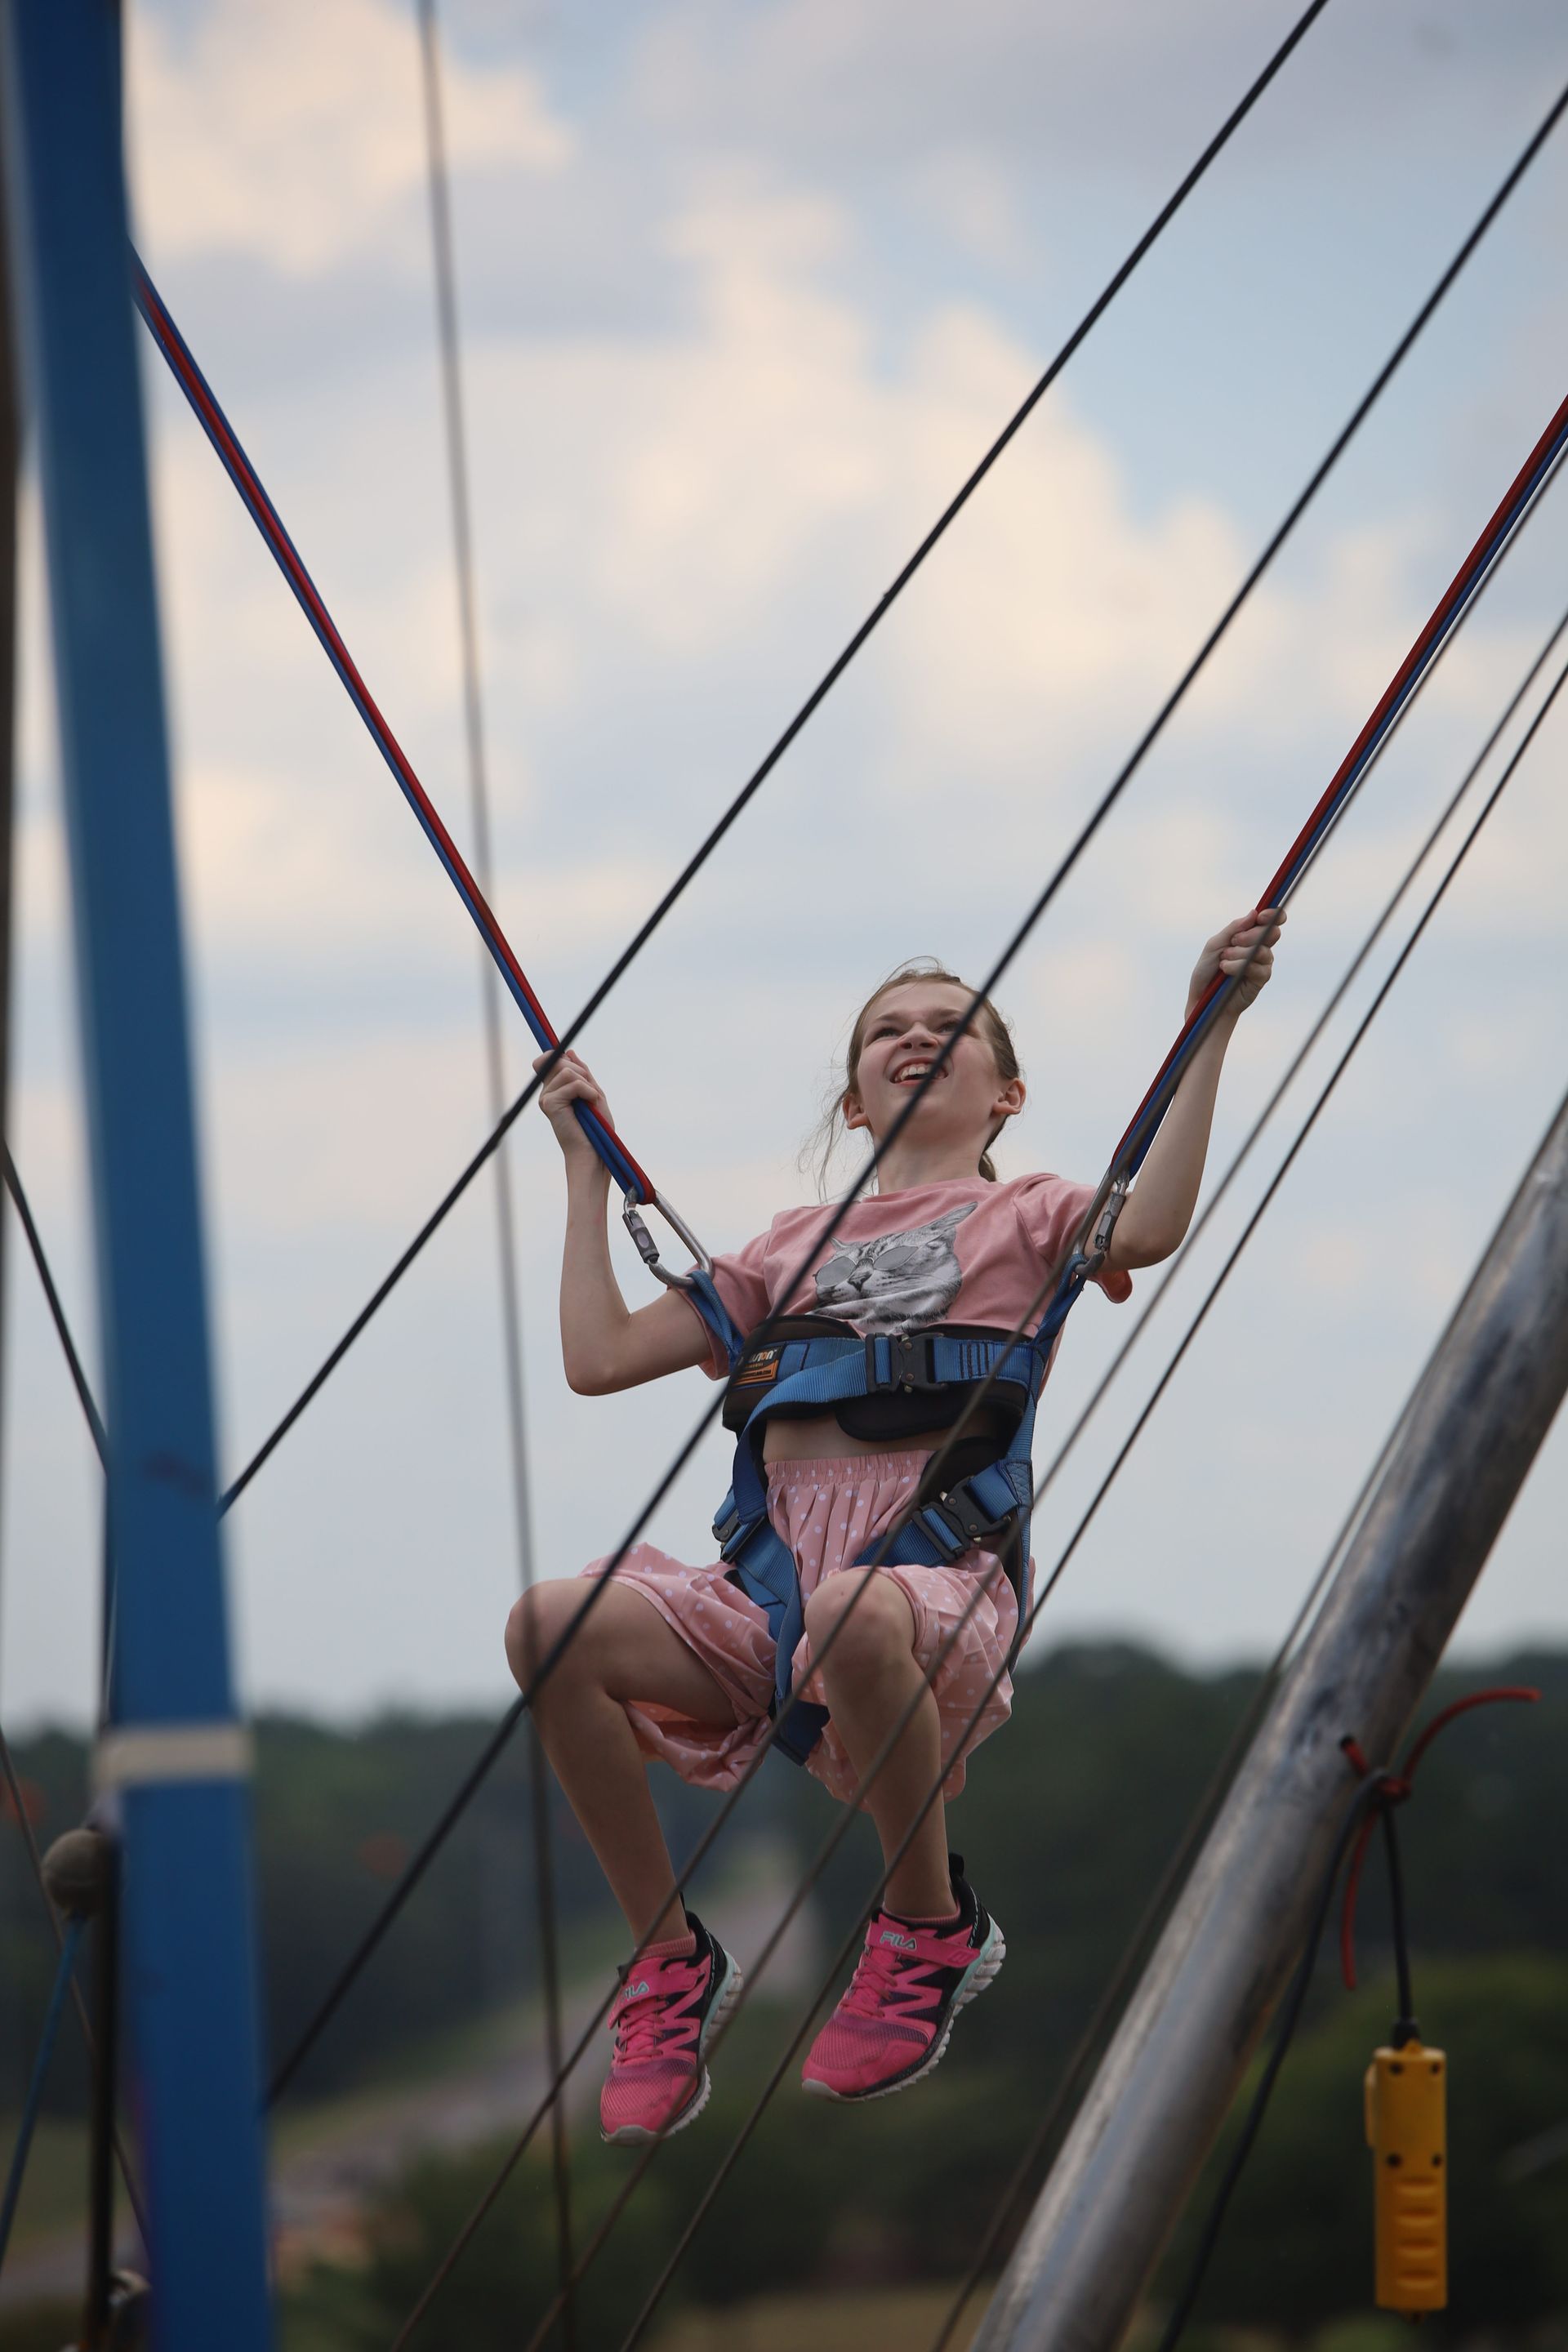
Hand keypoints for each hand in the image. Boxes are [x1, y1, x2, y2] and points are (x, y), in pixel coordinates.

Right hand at [534, 1048, 611, 1171]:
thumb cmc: (596, 1128)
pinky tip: (591, 1103)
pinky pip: (572, 1083)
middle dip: (580, 1071)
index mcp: (554, 1089)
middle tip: (590, 1092)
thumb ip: (582, 1074)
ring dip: (587, 1083)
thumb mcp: (593, 1093)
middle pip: (557, 1059)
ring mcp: (546, 1098)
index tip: (582, 1073)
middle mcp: (546, 1093)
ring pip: (567, 1070)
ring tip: (591, 1101)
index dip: (561, 1056)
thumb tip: (570, 1053)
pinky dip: (588, 1091)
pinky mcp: (549, 1104)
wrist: (594, 1152)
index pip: (547, 1059)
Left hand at [1186, 906, 1283, 1019]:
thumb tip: (1254, 914)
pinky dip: (1238, 966)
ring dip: (1239, 953)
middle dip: (1250, 935)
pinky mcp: (1261, 979)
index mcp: (1250, 937)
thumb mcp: (1214, 945)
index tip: (1260, 917)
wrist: (1202, 999)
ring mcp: (1262, 964)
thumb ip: (1233, 929)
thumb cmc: (1207, 971)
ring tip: (1223, 960)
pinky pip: (1257, 967)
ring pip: (1262, 950)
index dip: (1272, 915)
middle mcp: (1260, 948)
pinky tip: (1225, 970)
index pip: (1270, 921)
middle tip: (1233, 942)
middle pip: (1271, 933)